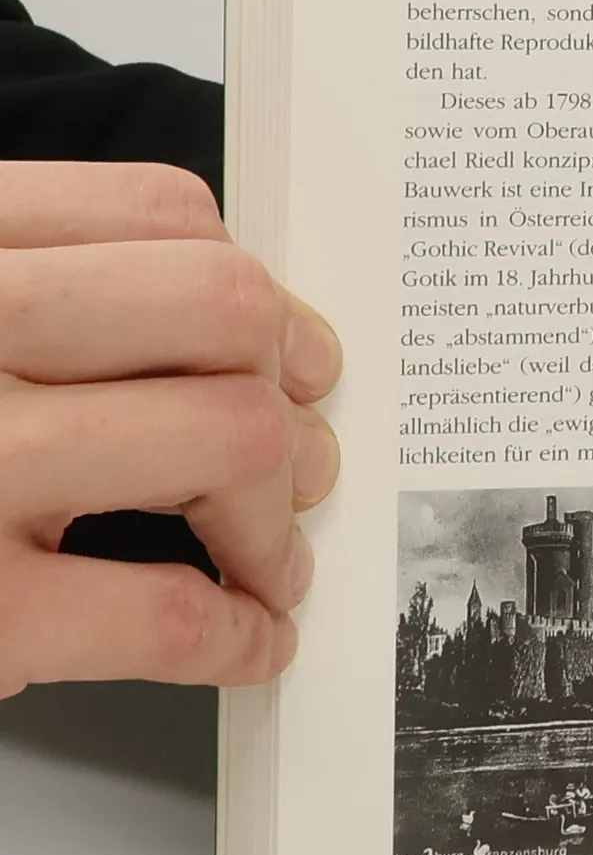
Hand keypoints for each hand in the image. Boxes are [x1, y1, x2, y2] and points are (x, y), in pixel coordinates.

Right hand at [0, 163, 340, 695]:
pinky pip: (169, 610)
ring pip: (231, 437)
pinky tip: (249, 639)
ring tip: (270, 554)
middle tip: (302, 453)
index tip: (289, 347)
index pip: (163, 215)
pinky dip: (243, 631)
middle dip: (290, 390)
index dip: (261, 289)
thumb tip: (220, 331)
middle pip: (223, 310)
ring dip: (280, 510)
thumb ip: (15, 278)